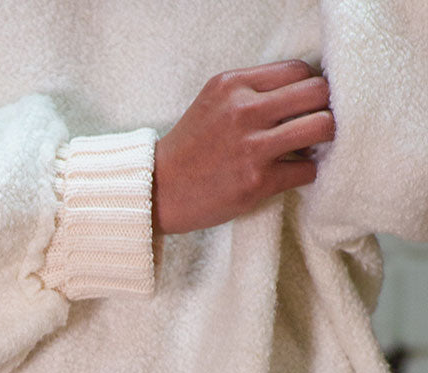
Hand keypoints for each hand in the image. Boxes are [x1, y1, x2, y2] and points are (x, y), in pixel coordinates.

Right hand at [153, 60, 334, 234]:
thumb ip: (251, 90)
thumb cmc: (189, 148)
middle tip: (314, 123)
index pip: (298, 70)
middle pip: (317, 92)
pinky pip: (306, 170)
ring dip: (324, 138)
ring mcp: (251, 148)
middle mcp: (243, 111)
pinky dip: (306, 172)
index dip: (308, 87)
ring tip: (310, 147)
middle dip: (324, 107)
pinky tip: (292, 173)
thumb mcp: (213, 102)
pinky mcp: (255, 182)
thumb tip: (299, 92)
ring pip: (321, 127)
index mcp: (233, 85)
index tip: (303, 105)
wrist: (159, 192)